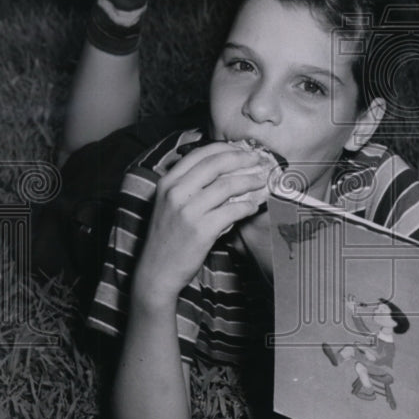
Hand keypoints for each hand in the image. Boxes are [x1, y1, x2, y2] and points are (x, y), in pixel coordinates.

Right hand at [135, 142, 274, 302]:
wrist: (157, 270)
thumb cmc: (168, 236)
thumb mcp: (169, 204)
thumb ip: (190, 185)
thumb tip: (225, 170)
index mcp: (167, 182)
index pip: (200, 154)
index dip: (225, 148)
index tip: (242, 149)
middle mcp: (175, 192)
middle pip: (216, 164)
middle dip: (242, 159)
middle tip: (258, 160)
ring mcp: (188, 211)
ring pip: (227, 185)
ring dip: (250, 181)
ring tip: (261, 182)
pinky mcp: (201, 230)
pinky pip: (232, 211)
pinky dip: (247, 206)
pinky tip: (253, 206)